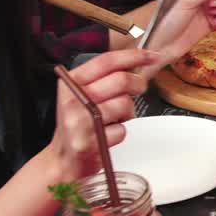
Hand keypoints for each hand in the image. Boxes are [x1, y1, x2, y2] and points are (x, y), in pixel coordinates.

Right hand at [48, 49, 153, 180]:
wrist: (64, 159)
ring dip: (127, 113)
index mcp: (71, 82)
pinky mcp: (90, 141)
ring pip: (124, 104)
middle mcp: (74, 99)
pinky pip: (122, 130)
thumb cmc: (78, 124)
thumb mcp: (81, 95)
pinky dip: (120, 133)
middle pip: (121, 80)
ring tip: (114, 119)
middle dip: (138, 84)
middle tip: (139, 89)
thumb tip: (136, 63)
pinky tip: (107, 135)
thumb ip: (103, 78)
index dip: (134, 56)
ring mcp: (81, 120)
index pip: (107, 61)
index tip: (152, 56)